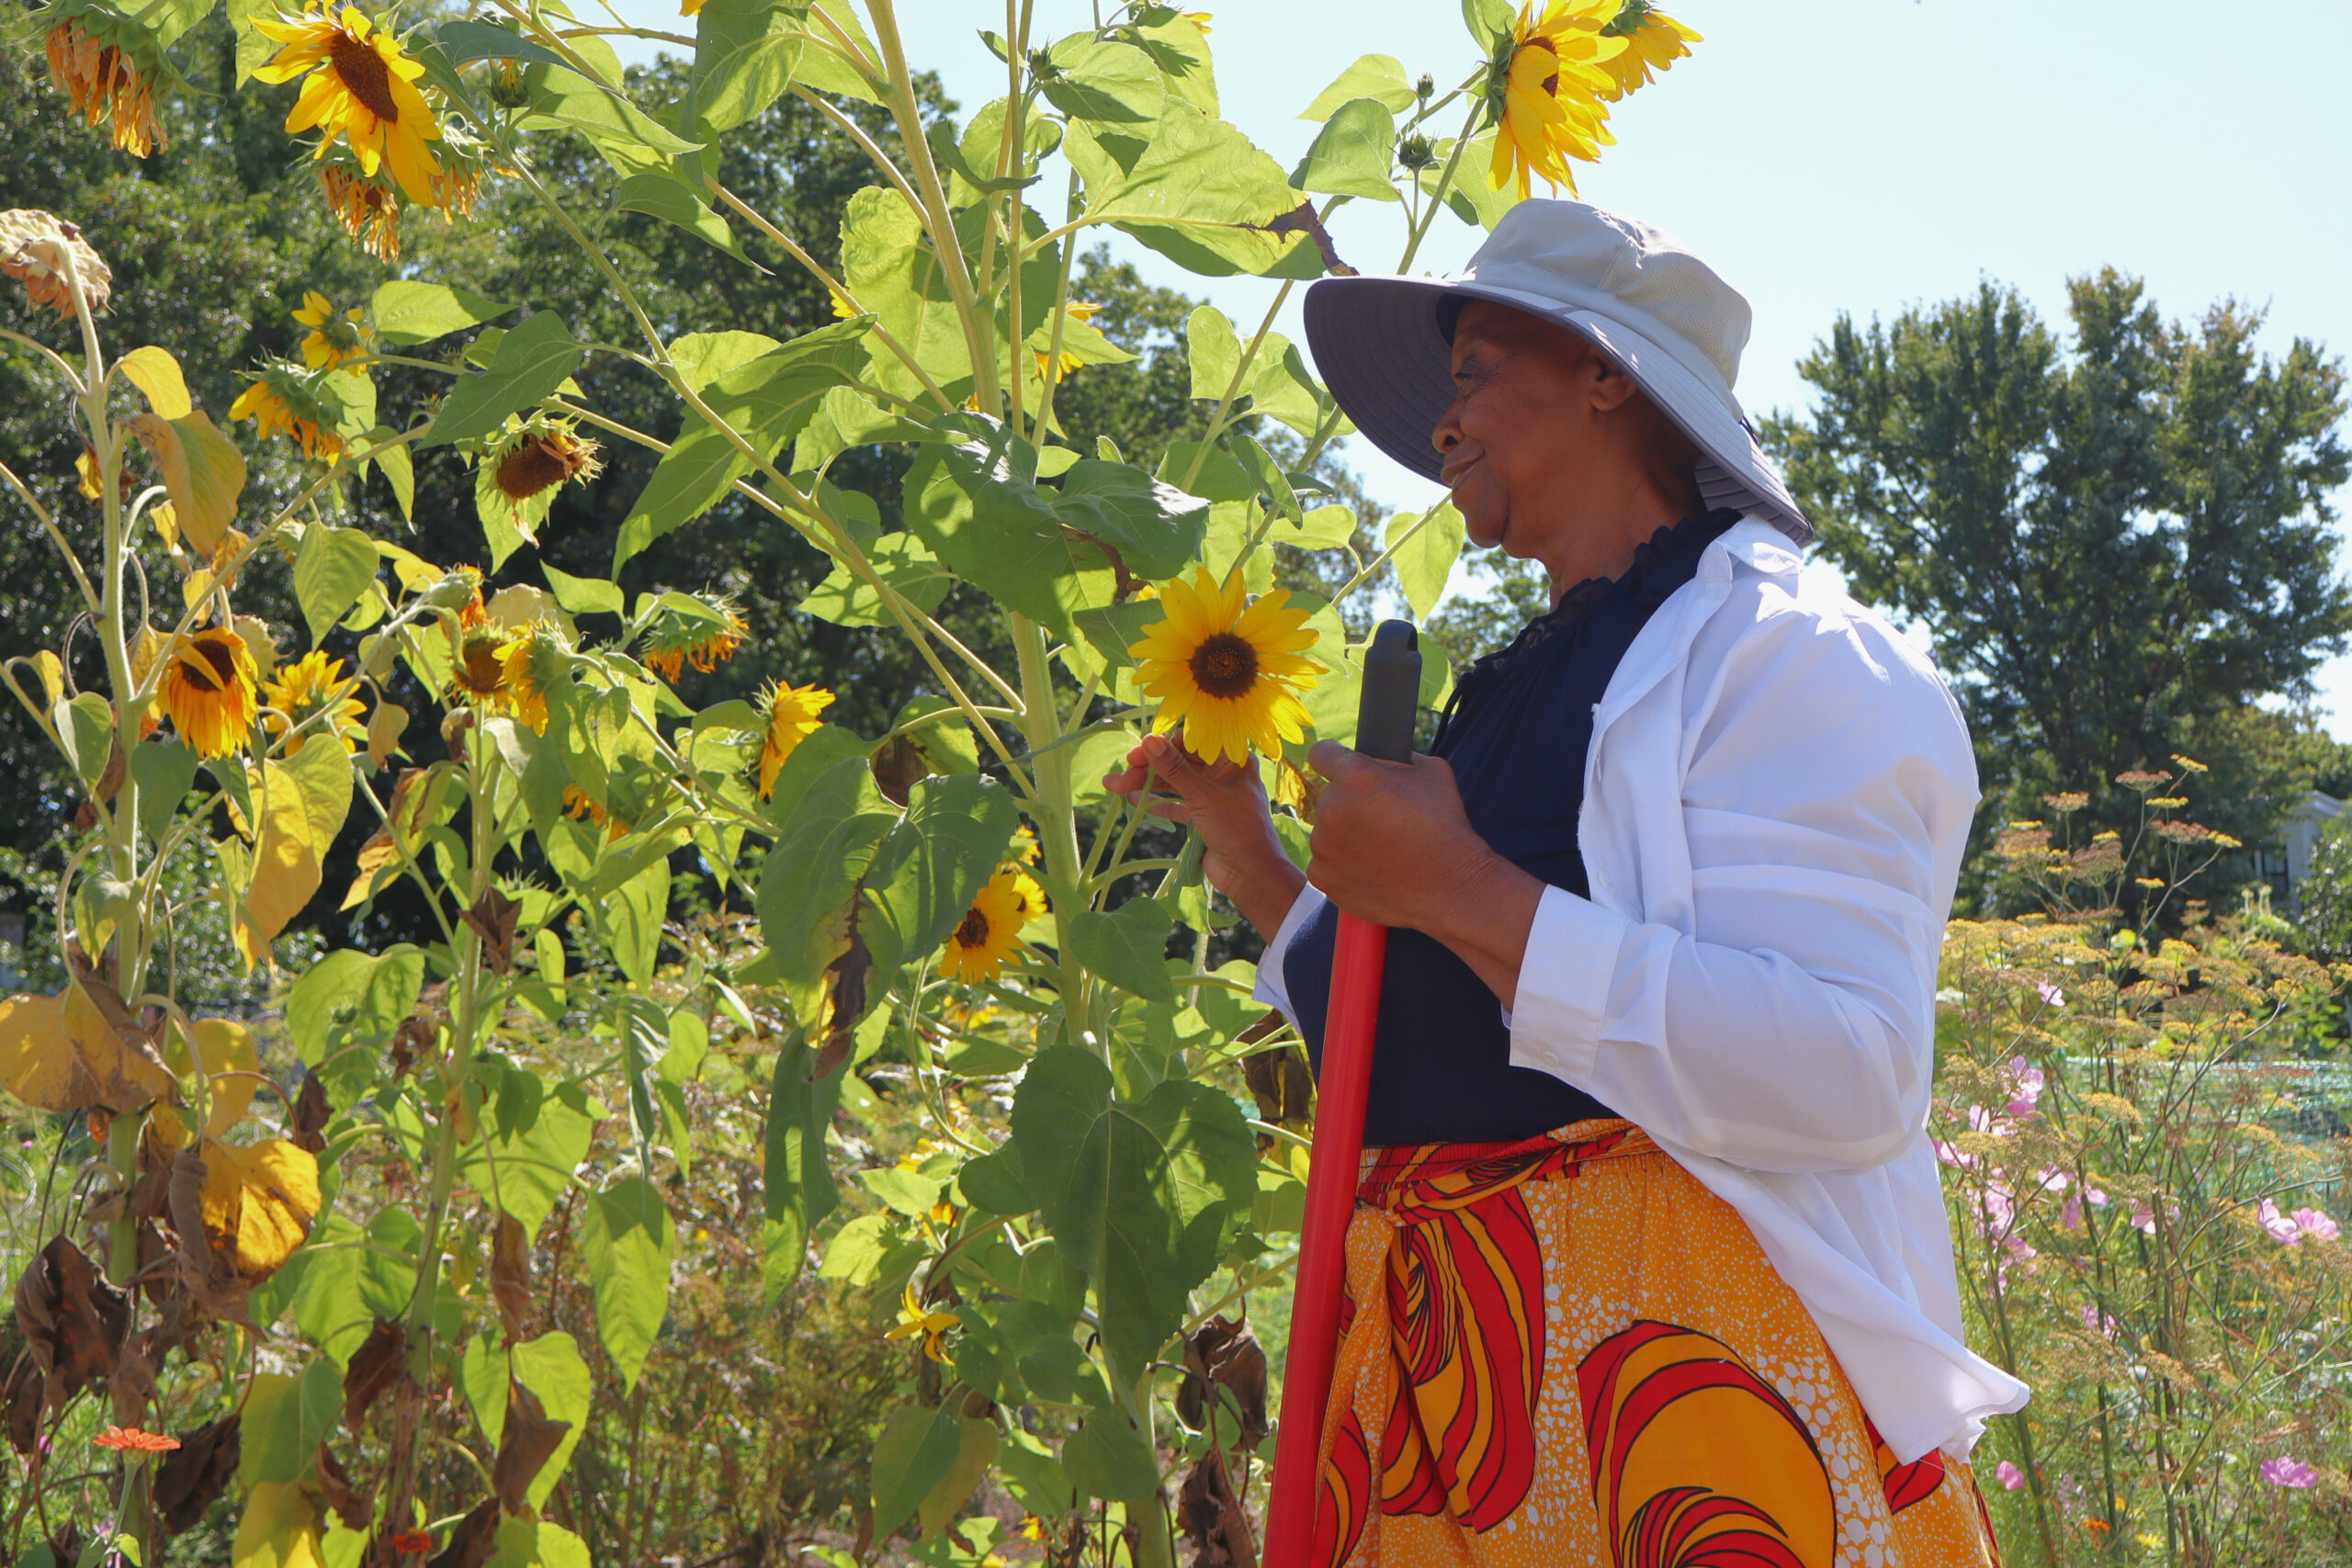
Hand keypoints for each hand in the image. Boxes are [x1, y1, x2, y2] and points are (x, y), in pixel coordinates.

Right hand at [1103, 732, 1304, 936]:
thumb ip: (1174, 768)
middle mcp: (1223, 773)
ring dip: (1147, 784)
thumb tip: (1149, 740)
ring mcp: (1212, 795)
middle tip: (1122, 773)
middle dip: (1149, 767)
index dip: (1164, 744)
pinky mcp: (1203, 816)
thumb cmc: (1236, 828)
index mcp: (1232, 760)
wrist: (1251, 874)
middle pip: (1180, 762)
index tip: (1138, 752)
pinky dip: (1157, 802)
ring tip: (1115, 786)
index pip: (1193, 741)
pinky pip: (1176, 803)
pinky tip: (1133, 799)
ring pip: (1175, 783)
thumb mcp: (1203, 795)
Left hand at [1305, 742, 1544, 1005]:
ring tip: (1380, 850)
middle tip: (1379, 819)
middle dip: (1348, 802)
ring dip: (1344, 835)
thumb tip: (1384, 758)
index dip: (1335, 758)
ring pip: (1326, 831)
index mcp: (1354, 775)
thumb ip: (1399, 757)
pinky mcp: (1322, 876)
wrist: (1449, 887)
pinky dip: (1342, 865)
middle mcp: (1330, 807)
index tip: (1344, 769)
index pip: (1321, 753)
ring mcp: (1323, 845)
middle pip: (1328, 796)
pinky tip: (1371, 869)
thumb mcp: (1433, 771)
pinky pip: (1325, 863)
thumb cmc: (1445, 826)